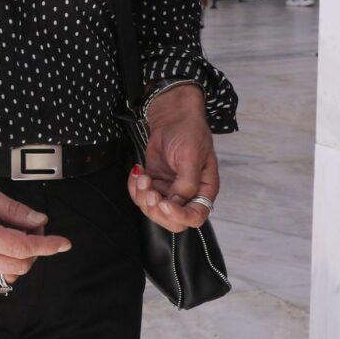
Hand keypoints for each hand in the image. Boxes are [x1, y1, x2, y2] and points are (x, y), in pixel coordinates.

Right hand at [0, 176, 69, 283]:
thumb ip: (13, 209)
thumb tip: (38, 220)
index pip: (22, 247)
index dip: (47, 246)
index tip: (63, 243)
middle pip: (21, 265)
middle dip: (34, 248)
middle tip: (28, 227)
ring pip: (9, 274)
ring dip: (19, 258)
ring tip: (9, 236)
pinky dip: (2, 262)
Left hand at [128, 85, 218, 232]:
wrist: (172, 117)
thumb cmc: (189, 132)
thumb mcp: (190, 156)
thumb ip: (186, 182)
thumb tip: (176, 203)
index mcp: (204, 190)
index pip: (195, 217)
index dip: (178, 216)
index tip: (164, 203)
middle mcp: (188, 194)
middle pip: (172, 220)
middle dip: (155, 209)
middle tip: (149, 191)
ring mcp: (170, 190)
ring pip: (153, 209)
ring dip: (142, 196)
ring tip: (142, 176)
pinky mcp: (155, 183)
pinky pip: (141, 195)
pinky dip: (135, 188)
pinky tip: (137, 172)